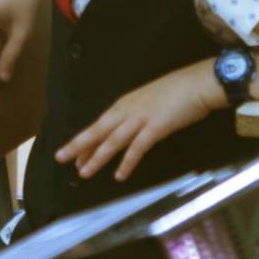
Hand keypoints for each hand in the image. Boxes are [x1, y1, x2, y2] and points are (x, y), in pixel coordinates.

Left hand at [57, 62, 220, 181]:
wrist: (198, 83)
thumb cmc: (178, 90)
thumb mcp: (150, 99)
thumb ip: (137, 112)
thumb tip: (129, 128)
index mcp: (126, 102)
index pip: (99, 124)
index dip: (84, 140)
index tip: (71, 154)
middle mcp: (128, 109)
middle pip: (98, 131)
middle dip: (78, 146)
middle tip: (61, 159)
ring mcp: (140, 118)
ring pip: (112, 141)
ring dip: (97, 158)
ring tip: (84, 173)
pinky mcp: (155, 127)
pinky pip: (137, 148)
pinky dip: (127, 162)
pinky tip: (120, 176)